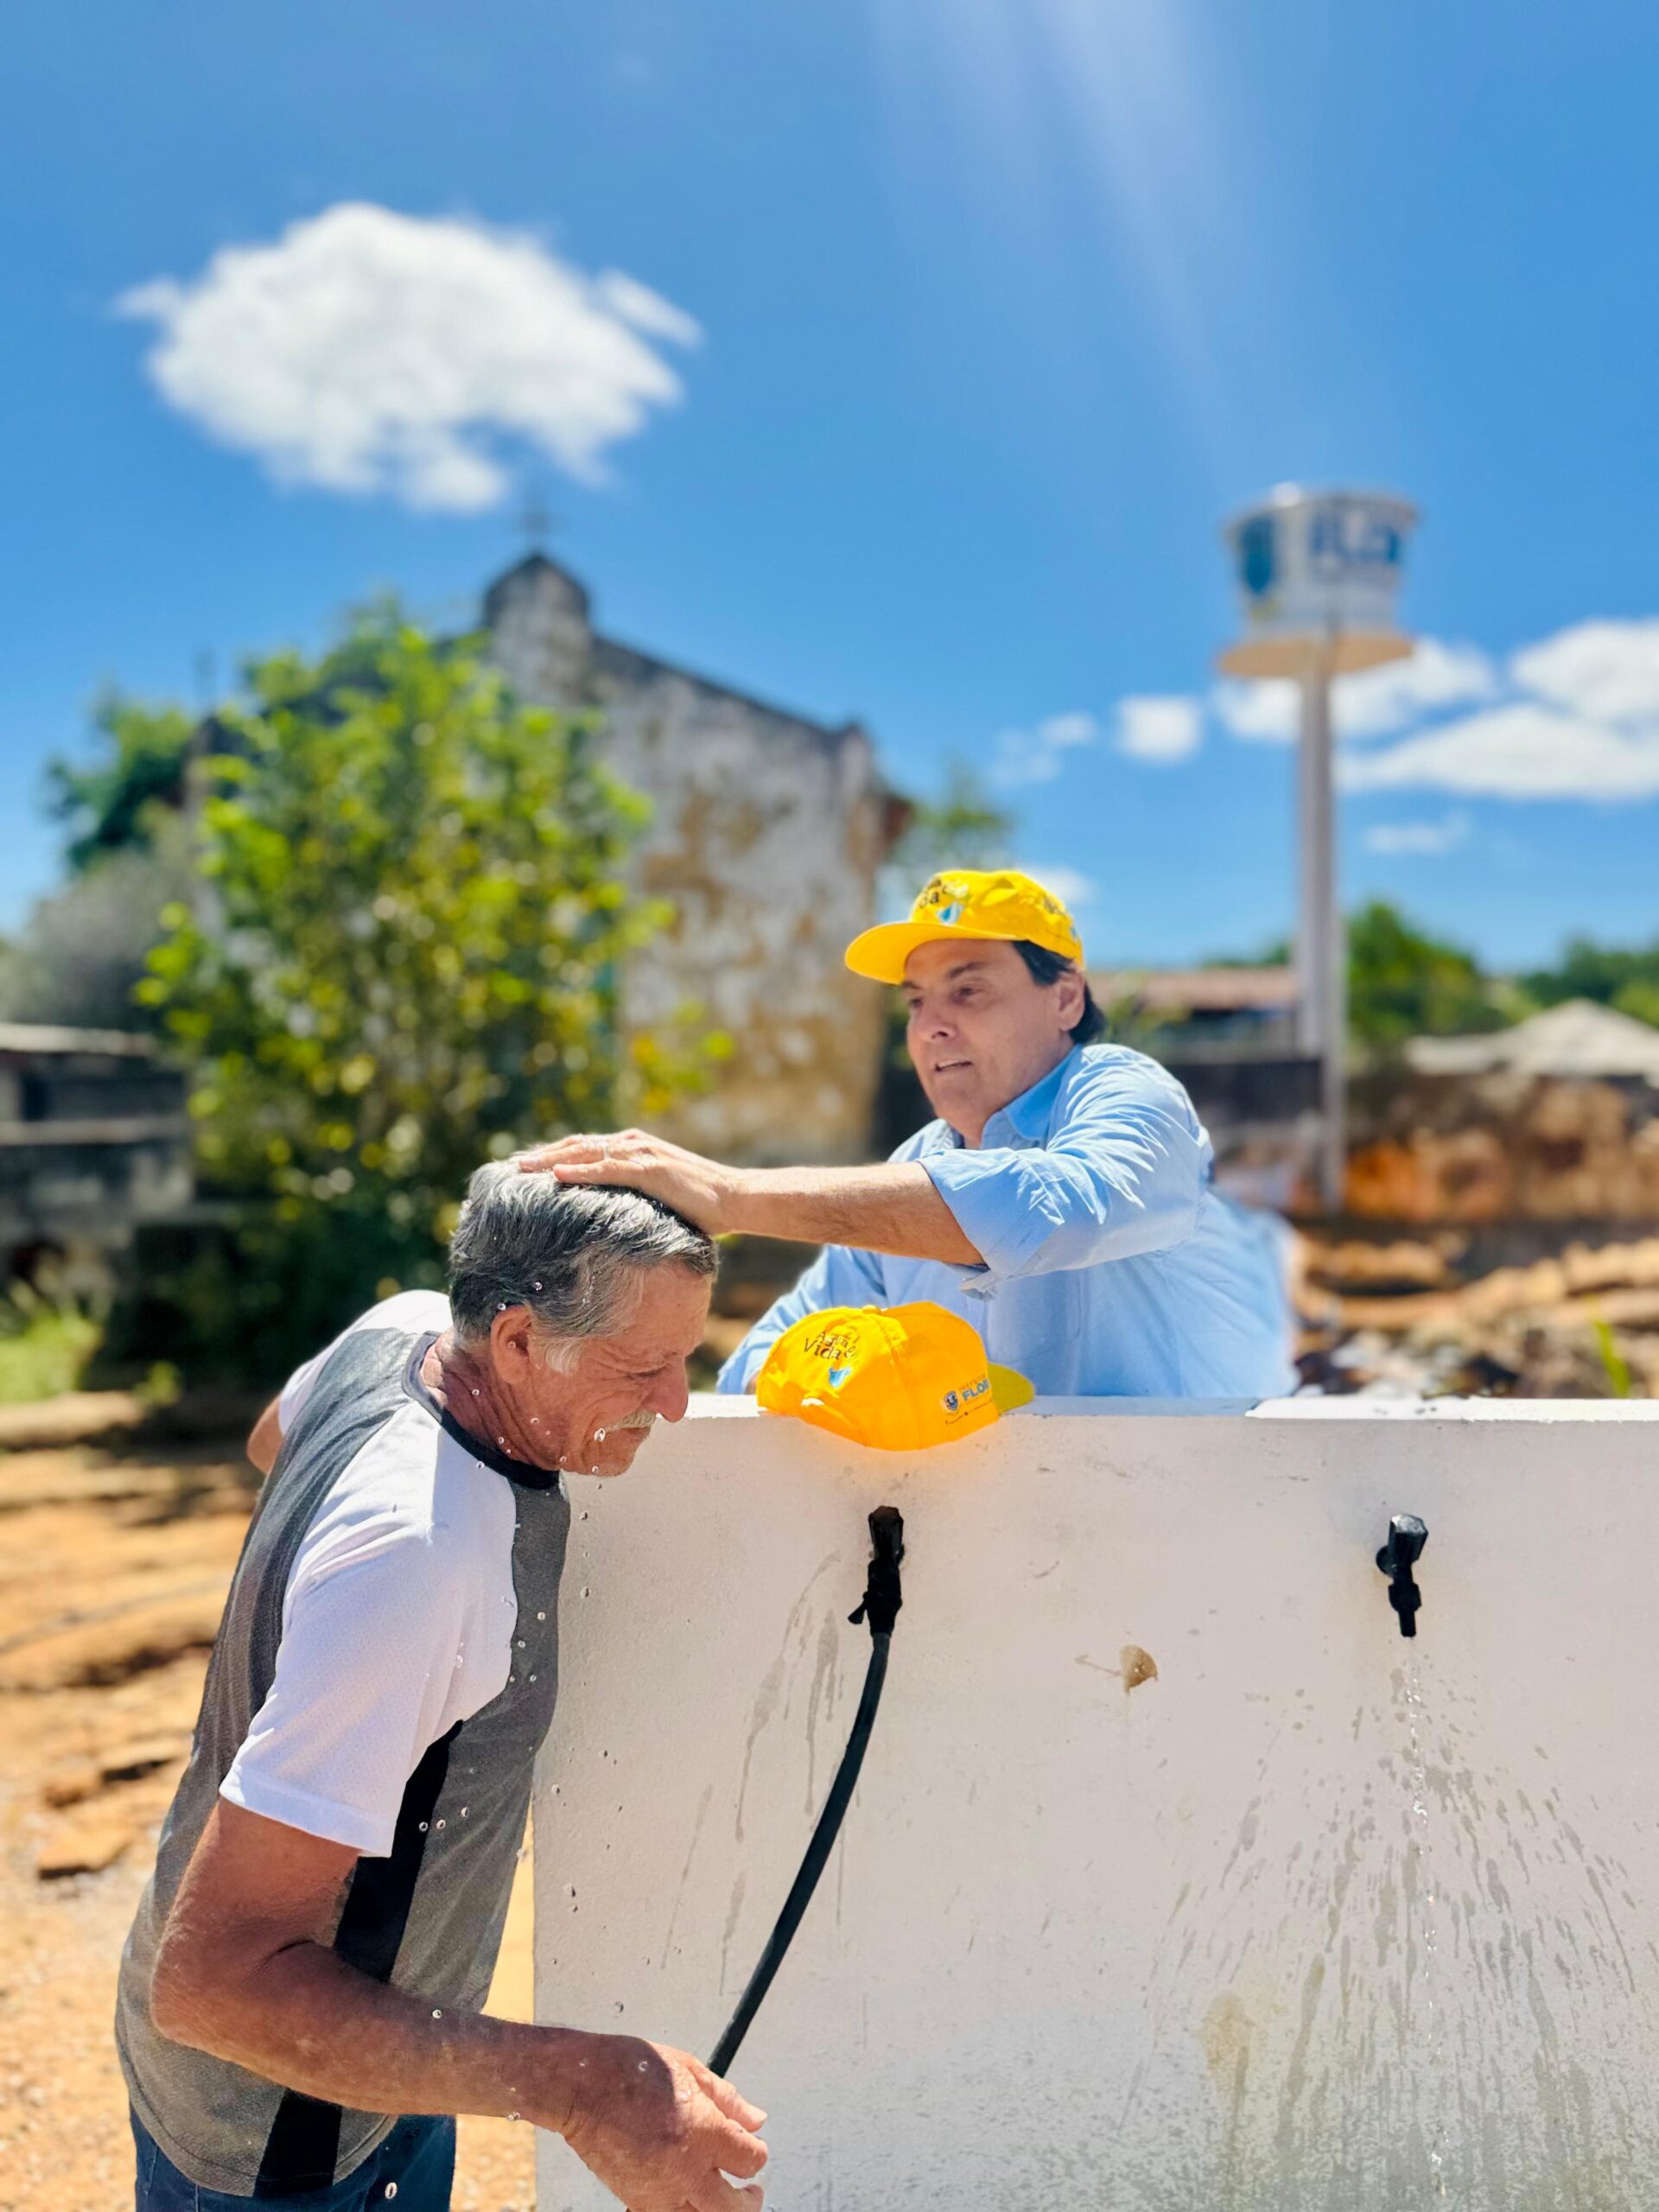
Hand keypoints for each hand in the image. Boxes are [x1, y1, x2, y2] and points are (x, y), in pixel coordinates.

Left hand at [519, 1131, 741, 1236]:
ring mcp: (641, 1154)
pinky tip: (556, 1175)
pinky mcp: (649, 1169)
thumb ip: (633, 1197)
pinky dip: (580, 1171)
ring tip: (522, 1168)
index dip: (553, 1154)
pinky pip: (607, 1169)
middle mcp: (633, 1144)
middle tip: (512, 1166)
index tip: (526, 1166)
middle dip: (542, 1155)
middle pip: (577, 1146)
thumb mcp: (658, 1197)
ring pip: (585, 1152)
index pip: (584, 1148)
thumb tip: (609, 1216)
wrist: (734, 1198)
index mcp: (633, 1148)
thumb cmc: (700, 1205)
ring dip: (550, 1159)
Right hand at [556, 2034, 767, 2211]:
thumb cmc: (631, 2069)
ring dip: (718, 2211)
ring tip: (722, 2198)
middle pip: (734, 2207)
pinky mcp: (637, 2200)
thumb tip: (756, 2120)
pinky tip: (684, 2197)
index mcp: (704, 2132)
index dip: (756, 2152)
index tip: (751, 2145)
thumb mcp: (689, 2069)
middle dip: (749, 2199)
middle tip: (750, 2189)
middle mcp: (686, 2168)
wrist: (582, 2086)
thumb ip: (727, 2099)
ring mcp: (660, 2190)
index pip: (750, 2160)